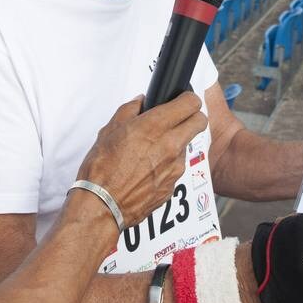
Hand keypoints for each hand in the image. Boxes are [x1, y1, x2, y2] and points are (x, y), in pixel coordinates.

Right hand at [74, 93, 206, 229]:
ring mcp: (175, 167)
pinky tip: (148, 169)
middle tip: (177, 120)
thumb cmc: (102, 167)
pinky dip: (167, 165)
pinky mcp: (173, 186)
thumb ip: (130, 110)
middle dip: (192, 117)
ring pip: (187, 146)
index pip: (191, 103)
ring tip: (152, 150)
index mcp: (155, 126)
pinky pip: (176, 168)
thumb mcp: (110, 129)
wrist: (103, 203)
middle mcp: (170, 145)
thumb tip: (141, 102)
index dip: (187, 99)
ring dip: (176, 143)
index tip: (181, 101)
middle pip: (200, 122)